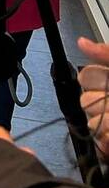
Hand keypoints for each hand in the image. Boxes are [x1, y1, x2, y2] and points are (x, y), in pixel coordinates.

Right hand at [78, 36, 108, 156]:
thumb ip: (105, 53)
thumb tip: (82, 41)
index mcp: (108, 83)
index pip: (85, 77)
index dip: (93, 80)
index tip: (107, 82)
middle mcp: (107, 102)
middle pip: (84, 100)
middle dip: (100, 103)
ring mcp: (107, 124)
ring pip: (90, 122)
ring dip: (106, 122)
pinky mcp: (108, 146)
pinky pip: (99, 144)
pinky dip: (108, 142)